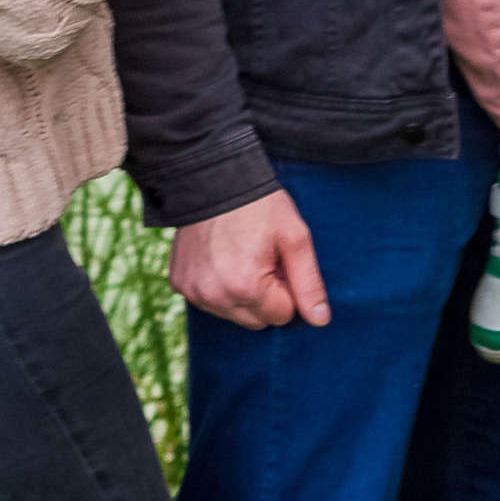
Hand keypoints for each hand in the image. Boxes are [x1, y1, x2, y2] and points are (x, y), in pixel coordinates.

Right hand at [170, 193, 329, 330]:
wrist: (213, 179)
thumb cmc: (260, 207)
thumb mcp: (294, 238)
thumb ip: (308, 283)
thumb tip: (320, 320)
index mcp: (247, 288)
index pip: (282, 315)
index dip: (286, 287)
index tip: (279, 261)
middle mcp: (215, 296)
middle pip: (256, 321)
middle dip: (265, 296)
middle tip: (262, 258)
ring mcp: (193, 292)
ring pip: (232, 314)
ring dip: (242, 295)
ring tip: (241, 256)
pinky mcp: (180, 283)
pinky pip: (208, 301)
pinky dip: (218, 287)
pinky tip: (220, 258)